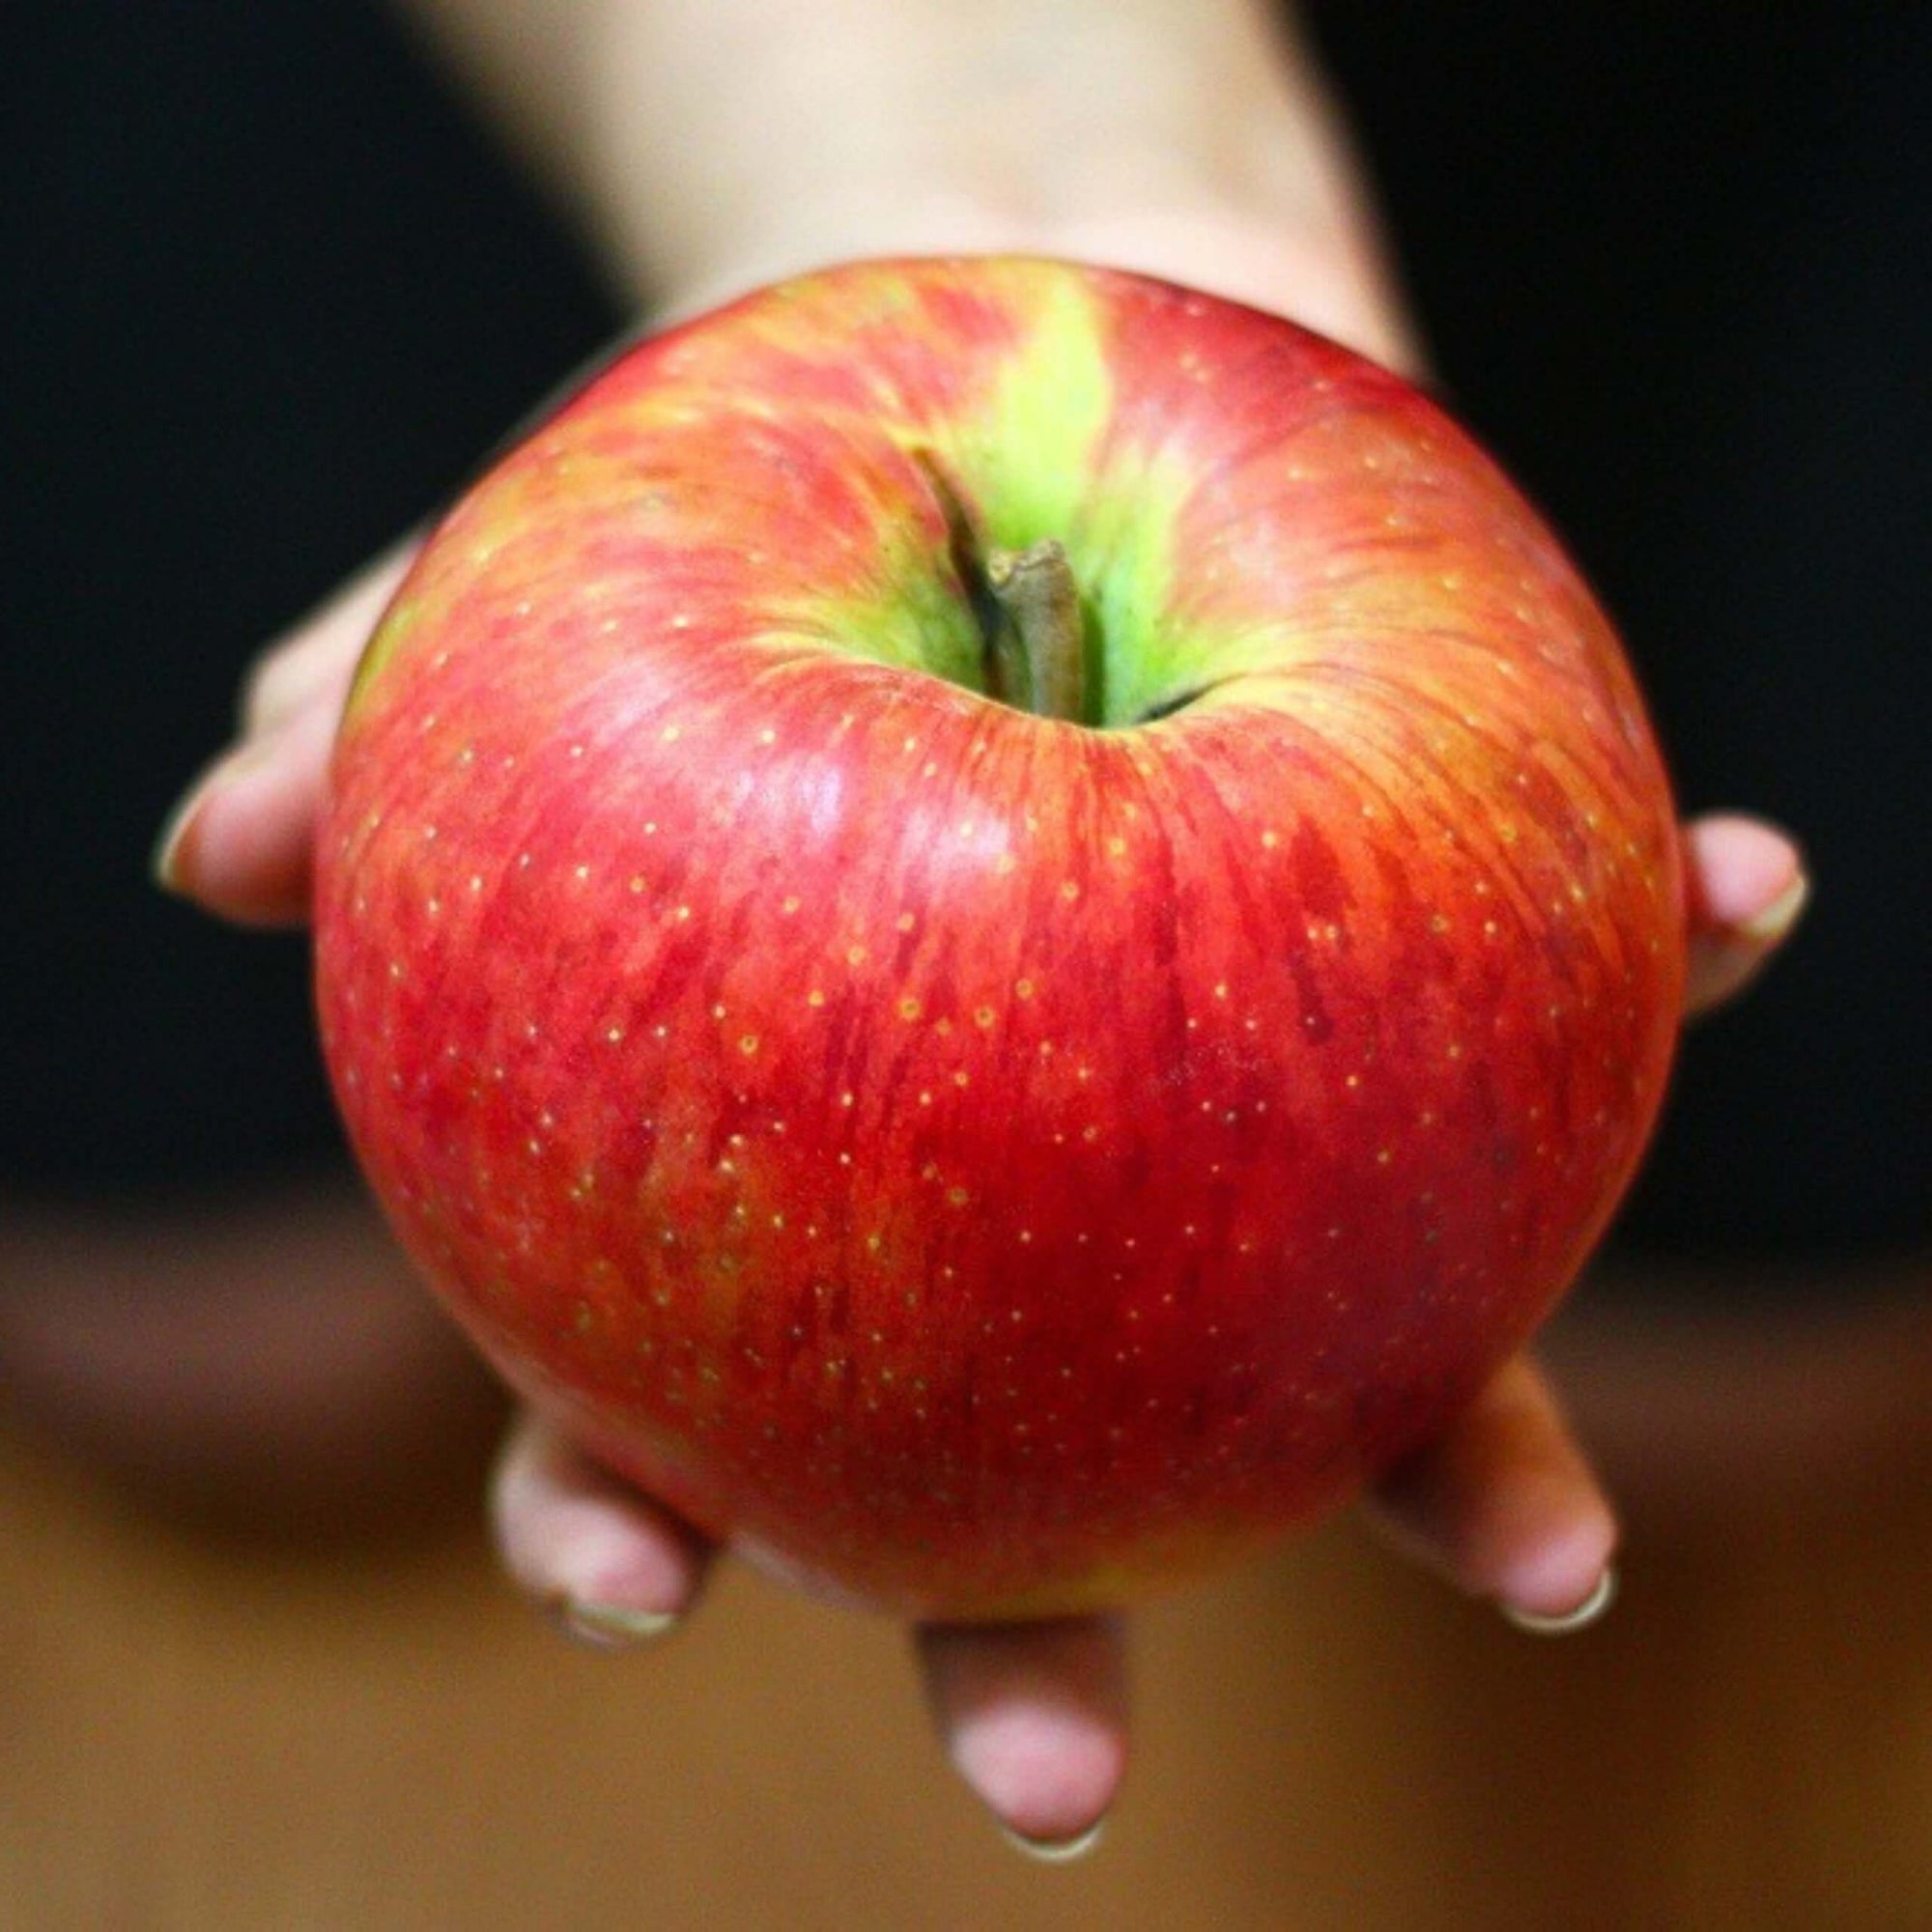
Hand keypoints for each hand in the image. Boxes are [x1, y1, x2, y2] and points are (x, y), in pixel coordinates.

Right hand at [157, 474, 1805, 1850]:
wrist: (986, 322)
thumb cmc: (735, 506)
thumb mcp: (533, 598)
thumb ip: (373, 729)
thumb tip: (206, 844)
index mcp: (809, 1168)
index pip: (695, 1390)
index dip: (636, 1508)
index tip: (626, 1576)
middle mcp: (1036, 1195)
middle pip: (1029, 1470)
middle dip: (1033, 1640)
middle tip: (1046, 1787)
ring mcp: (1252, 1098)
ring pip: (1362, 1342)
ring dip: (1463, 1465)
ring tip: (1537, 1554)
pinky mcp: (1425, 935)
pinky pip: (1568, 962)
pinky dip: (1681, 933)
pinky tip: (1749, 893)